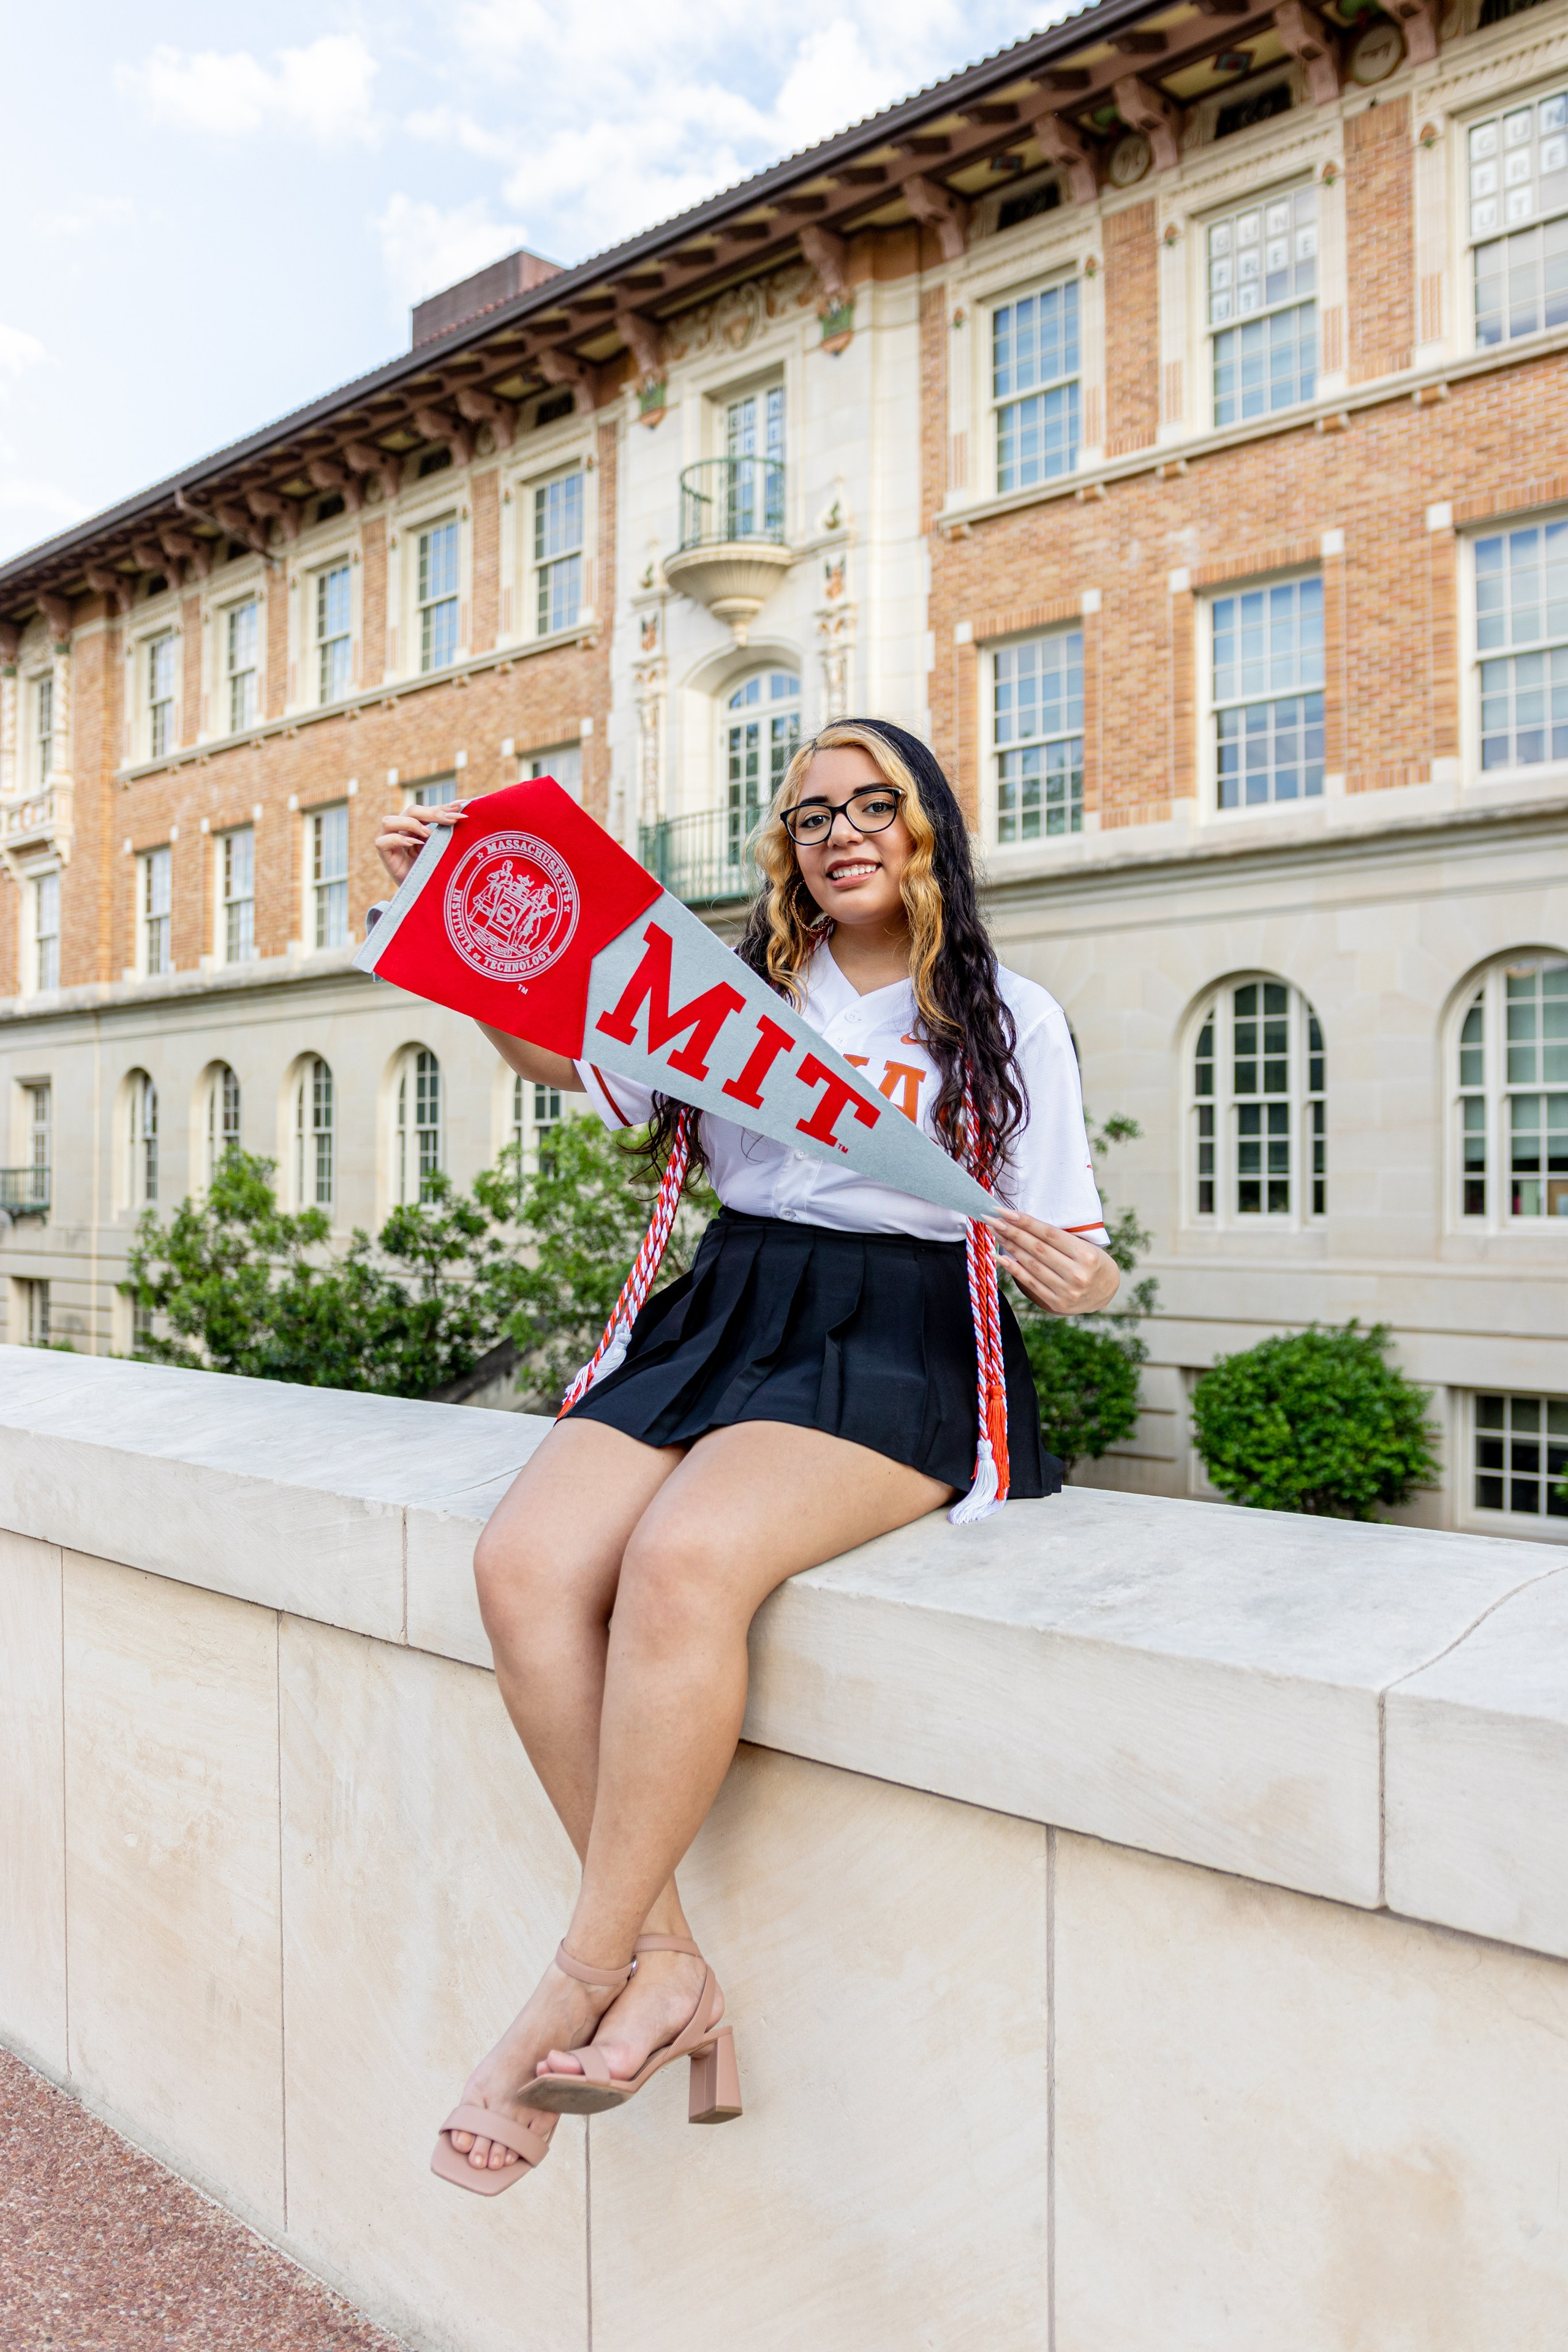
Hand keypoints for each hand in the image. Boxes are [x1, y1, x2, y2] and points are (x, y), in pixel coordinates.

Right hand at [375, 802, 465, 885]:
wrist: (427, 895)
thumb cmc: (436, 871)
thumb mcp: (442, 848)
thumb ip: (446, 831)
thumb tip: (461, 811)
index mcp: (417, 827)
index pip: (427, 810)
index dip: (442, 807)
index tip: (461, 805)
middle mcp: (402, 831)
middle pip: (410, 811)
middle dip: (432, 813)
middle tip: (451, 820)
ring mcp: (390, 842)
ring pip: (389, 821)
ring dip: (411, 824)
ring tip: (429, 834)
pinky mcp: (384, 856)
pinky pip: (382, 842)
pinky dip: (398, 840)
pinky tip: (413, 844)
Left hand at [989, 1210, 1119, 1315]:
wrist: (1106, 1292)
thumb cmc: (1093, 1262)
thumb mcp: (1086, 1246)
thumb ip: (1060, 1240)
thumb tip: (1023, 1224)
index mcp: (1086, 1255)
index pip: (1049, 1234)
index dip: (1026, 1222)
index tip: (1005, 1211)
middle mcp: (1077, 1274)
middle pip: (1037, 1248)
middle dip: (1012, 1231)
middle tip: (993, 1219)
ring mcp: (1066, 1291)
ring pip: (1031, 1264)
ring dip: (1010, 1247)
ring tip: (996, 1233)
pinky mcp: (1057, 1303)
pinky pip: (1030, 1283)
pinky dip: (1013, 1269)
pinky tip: (1000, 1257)